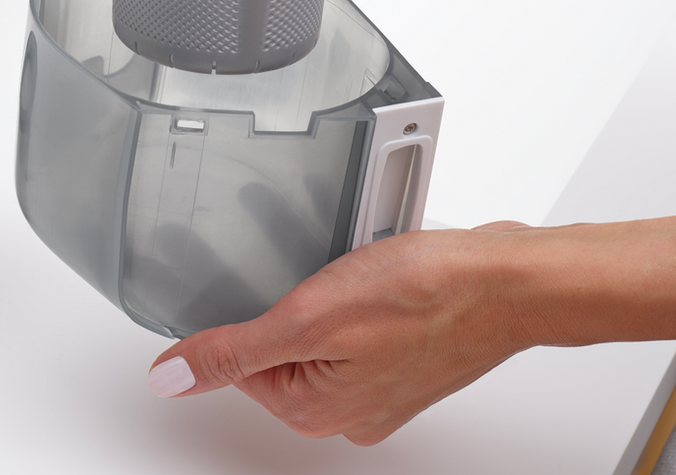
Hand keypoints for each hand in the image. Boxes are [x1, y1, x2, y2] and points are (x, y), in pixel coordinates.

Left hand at [147, 218, 675, 443]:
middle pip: (280, 348)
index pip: (240, 363)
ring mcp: (380, 383)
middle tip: (316, 271)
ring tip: (351, 268)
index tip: (266, 285)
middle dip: (289, 300)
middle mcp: (346, 408)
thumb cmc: (424, 298)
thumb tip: (171, 379)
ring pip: (321, 330)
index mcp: (314, 409)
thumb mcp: (308, 318)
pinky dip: (357, 293)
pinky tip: (374, 270)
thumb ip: (234, 350)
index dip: (247, 314)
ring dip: (325, 291)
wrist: (505, 281)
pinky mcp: (404, 355)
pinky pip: (358, 323)